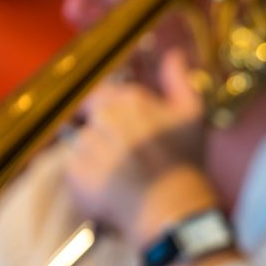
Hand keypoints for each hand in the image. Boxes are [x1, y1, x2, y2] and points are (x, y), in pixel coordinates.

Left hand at [65, 50, 219, 247]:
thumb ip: (179, 81)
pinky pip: (73, 168)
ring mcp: (91, 147)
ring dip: (97, 157)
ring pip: (82, 143)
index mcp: (133, 102)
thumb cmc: (184, 164)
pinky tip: (111, 189)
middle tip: (129, 157)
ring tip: (123, 175)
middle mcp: (109, 119)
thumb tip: (174, 53)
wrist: (174, 212)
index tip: (129, 132)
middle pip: (93, 117)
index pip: (106, 95)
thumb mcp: (192, 116)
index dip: (116, 115)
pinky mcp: (76, 173)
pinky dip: (87, 178)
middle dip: (107, 134)